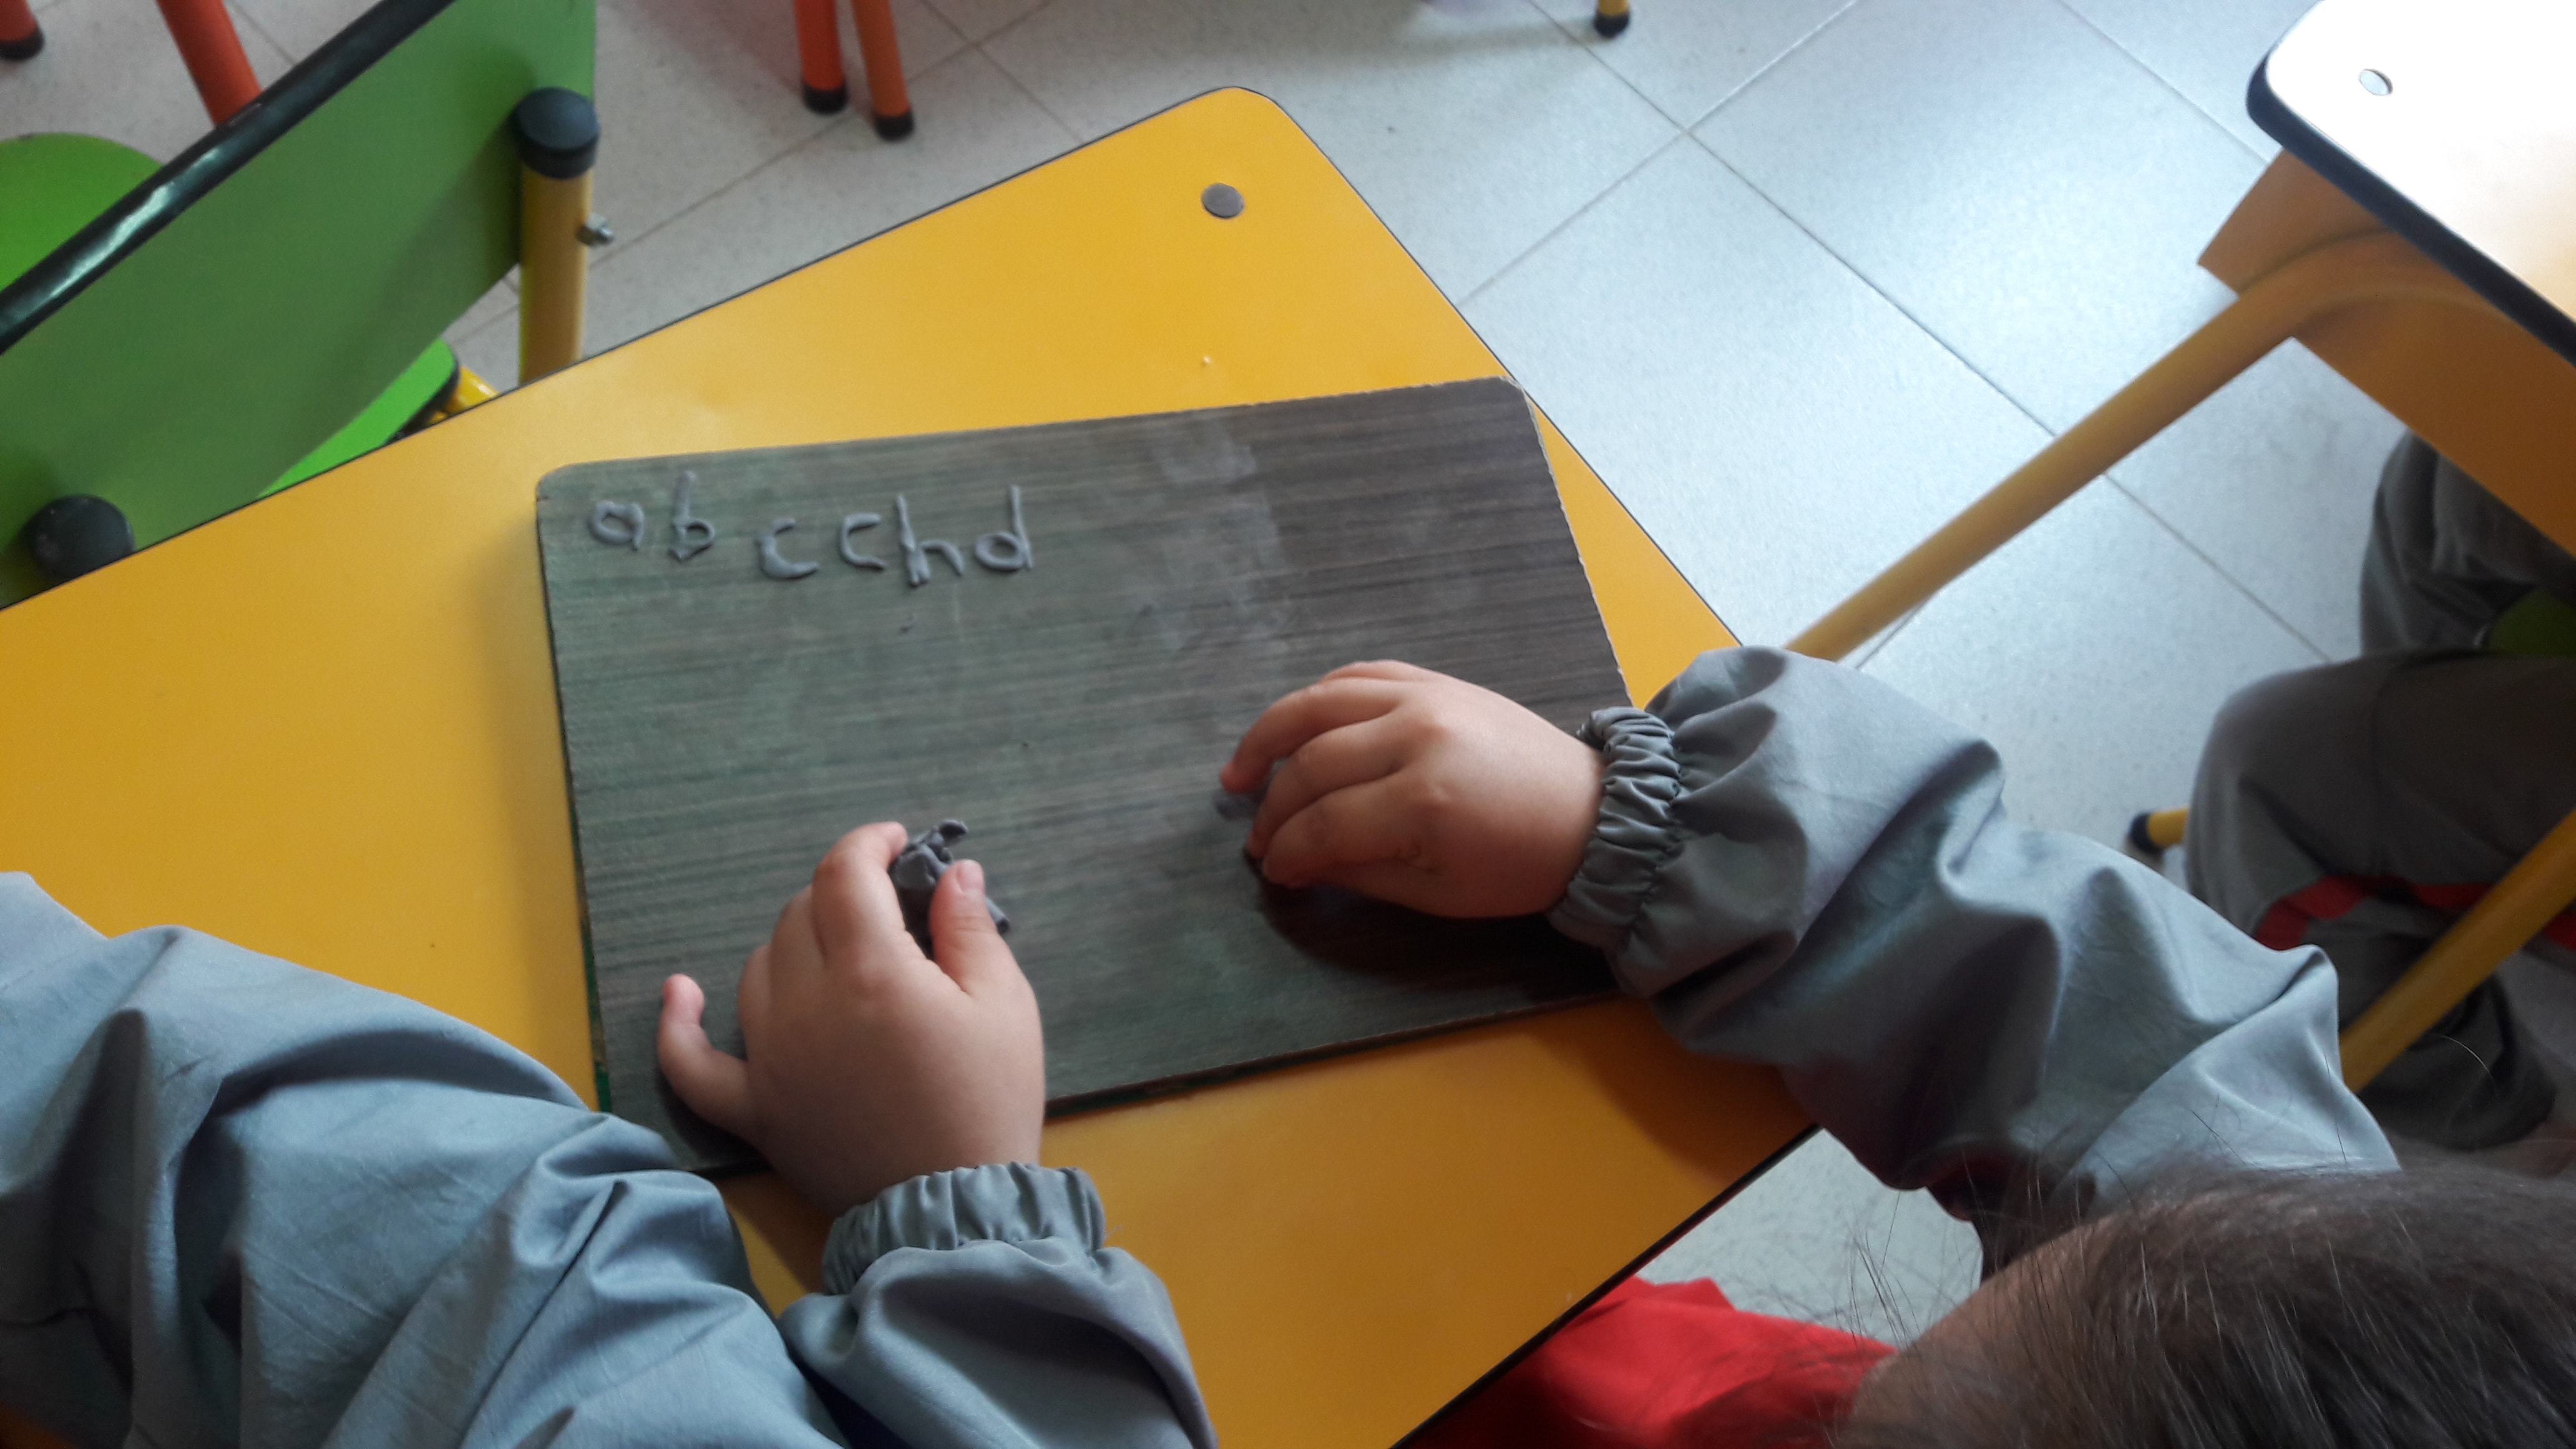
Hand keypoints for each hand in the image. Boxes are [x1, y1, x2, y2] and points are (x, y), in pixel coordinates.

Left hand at [657, 823, 1044, 1215]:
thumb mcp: (1006, 1007)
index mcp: (872, 973)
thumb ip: (972, 930)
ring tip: (838, 953)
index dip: (868, 844)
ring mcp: (770, 1059)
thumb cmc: (989, 1103)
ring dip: (795, 943)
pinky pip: (692, 1063)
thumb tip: (951, 872)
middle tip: (888, 911)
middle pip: (801, 914)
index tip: (896, 845)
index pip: (845, 874)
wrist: (955, 1212)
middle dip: (843, 895)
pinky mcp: (753, 1110)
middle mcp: (806, 1006)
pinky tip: (680, 992)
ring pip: (758, 966)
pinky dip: (679, 1025)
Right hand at [1219, 661, 1604, 916]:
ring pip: (1319, 704)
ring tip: (1240, 772)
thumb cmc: (1518, 867)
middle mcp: (1417, 734)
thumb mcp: (1438, 892)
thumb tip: (1294, 863)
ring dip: (1268, 736)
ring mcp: (1425, 696)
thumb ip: (1359, 873)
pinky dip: (1317, 699)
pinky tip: (1293, 731)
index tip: (1272, 872)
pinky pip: (1357, 675)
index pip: (1325, 824)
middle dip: (1274, 808)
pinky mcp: (1435, 679)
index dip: (1287, 851)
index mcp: (1424, 800)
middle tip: (1257, 839)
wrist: (1592, 813)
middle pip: (1312, 764)